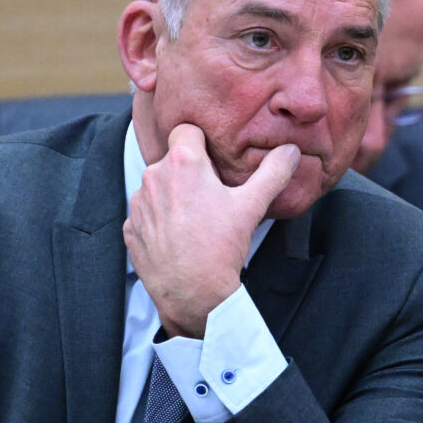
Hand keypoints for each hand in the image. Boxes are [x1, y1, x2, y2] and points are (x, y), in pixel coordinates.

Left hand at [125, 125, 299, 336]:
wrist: (193, 292)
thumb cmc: (221, 246)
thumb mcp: (252, 205)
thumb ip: (273, 172)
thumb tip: (291, 150)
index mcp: (182, 162)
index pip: (186, 130)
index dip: (201, 142)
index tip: (212, 161)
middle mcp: (153, 176)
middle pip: (172, 160)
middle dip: (189, 172)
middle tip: (211, 196)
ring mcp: (138, 204)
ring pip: (158, 187)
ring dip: (172, 196)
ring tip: (195, 220)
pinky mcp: (130, 228)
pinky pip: (146, 214)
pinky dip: (159, 221)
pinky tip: (178, 237)